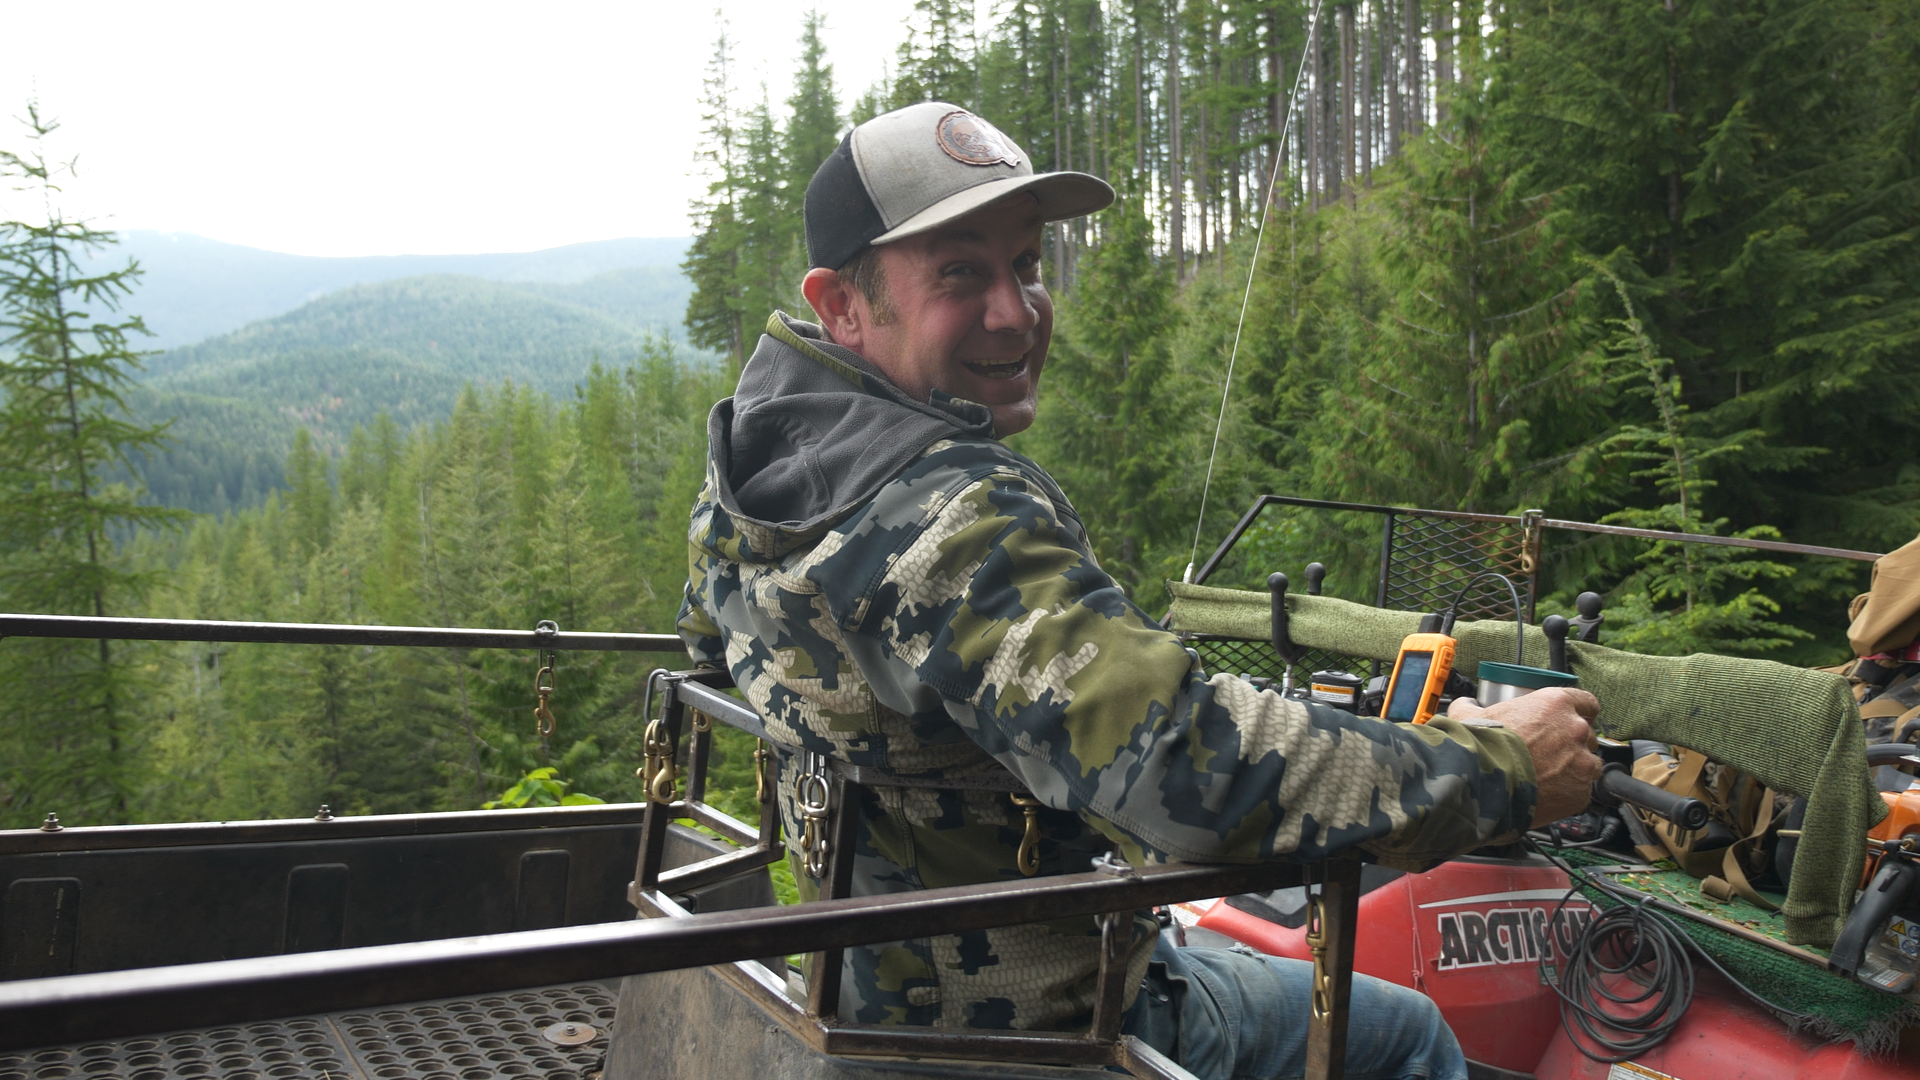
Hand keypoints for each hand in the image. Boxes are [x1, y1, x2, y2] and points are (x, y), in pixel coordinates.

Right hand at [1447, 687, 1601, 826]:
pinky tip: (1547, 793)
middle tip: (1549, 754)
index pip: (1586, 702)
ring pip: (1588, 764)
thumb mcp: (1470, 716)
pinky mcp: (1580, 791)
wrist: (1482, 782)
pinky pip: (1581, 790)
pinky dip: (1568, 792)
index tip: (1572, 721)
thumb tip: (1466, 704)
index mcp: (1554, 704)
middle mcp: (1575, 728)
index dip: (1580, 713)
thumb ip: (1472, 706)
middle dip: (1572, 744)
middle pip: (1587, 735)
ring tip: (1548, 777)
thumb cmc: (1481, 747)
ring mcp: (1581, 761)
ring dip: (1574, 769)